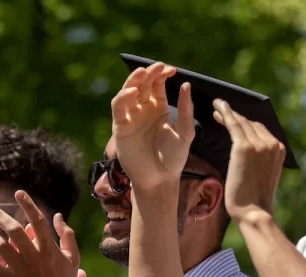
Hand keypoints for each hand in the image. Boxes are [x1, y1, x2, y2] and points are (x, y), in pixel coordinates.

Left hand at [0, 191, 85, 276]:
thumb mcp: (72, 258)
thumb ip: (67, 235)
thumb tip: (58, 216)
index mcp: (49, 249)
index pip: (37, 221)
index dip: (28, 205)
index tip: (19, 193)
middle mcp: (34, 257)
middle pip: (14, 230)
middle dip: (0, 216)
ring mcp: (21, 270)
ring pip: (0, 246)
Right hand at [111, 62, 195, 190]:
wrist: (159, 180)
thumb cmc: (173, 158)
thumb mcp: (185, 132)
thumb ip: (186, 110)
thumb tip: (186, 85)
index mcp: (158, 108)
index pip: (157, 84)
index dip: (162, 74)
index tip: (172, 70)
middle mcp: (143, 110)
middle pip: (143, 84)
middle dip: (149, 73)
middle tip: (158, 67)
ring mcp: (130, 118)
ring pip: (127, 91)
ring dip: (133, 80)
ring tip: (143, 73)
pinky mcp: (120, 127)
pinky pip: (118, 108)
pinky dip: (123, 97)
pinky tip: (133, 92)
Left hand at [212, 99, 285, 221]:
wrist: (253, 211)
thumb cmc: (253, 200)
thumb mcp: (262, 174)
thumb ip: (258, 160)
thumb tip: (245, 152)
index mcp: (280, 150)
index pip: (261, 130)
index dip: (245, 122)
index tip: (232, 118)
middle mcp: (272, 143)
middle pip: (251, 123)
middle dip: (235, 116)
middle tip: (220, 110)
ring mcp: (260, 144)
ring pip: (241, 122)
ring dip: (228, 112)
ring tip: (216, 106)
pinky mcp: (244, 147)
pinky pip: (233, 124)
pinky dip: (225, 113)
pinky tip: (217, 107)